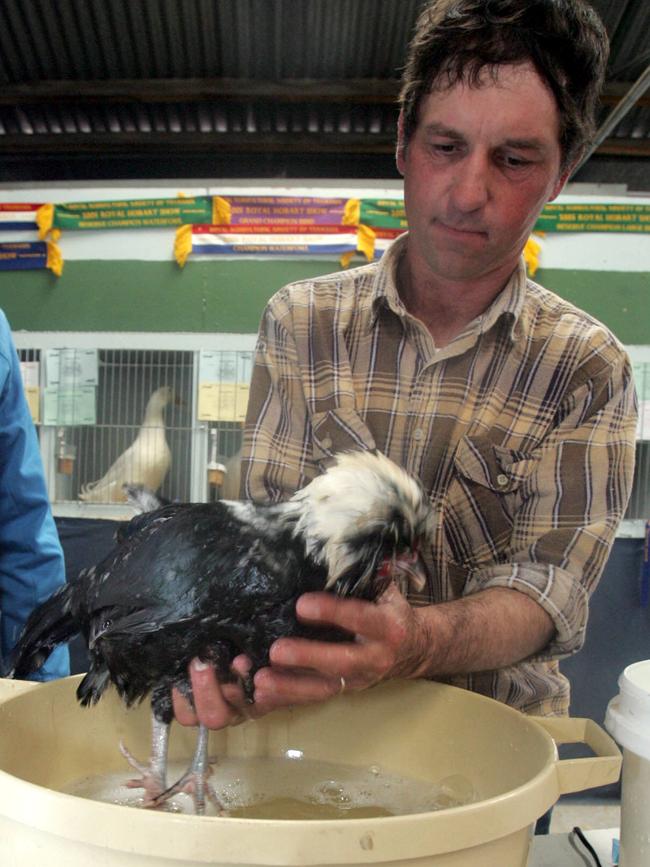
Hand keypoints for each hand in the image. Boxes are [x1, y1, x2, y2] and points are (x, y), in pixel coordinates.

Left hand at [173, 582, 430, 729]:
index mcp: (387, 627)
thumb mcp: (386, 590)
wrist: (414, 649)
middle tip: (275, 651)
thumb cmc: (390, 609)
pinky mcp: (343, 692)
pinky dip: (285, 698)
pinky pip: (313, 699)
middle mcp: (374, 658)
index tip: (301, 604)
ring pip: (324, 688)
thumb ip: (365, 575)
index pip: (361, 619)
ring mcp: (358, 680)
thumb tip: (338, 549)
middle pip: (342, 663)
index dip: (333, 612)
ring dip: (289, 686)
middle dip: (307, 657)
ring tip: (259, 680)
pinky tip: (259, 694)